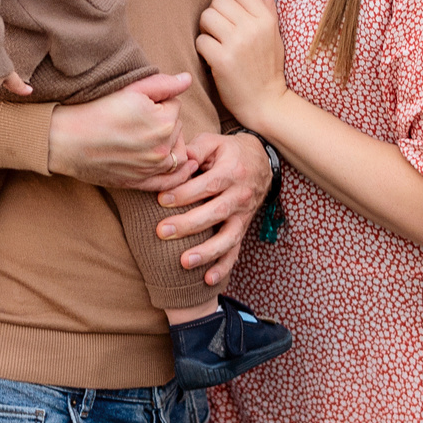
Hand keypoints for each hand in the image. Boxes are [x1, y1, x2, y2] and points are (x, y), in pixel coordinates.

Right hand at [47, 73, 189, 186]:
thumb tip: (187, 79)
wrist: (64, 140)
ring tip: (146, 136)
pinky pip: (170, 180)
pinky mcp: (141, 183)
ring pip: (176, 151)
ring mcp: (152, 169)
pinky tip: (178, 164)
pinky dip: (177, 173)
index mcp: (163, 122)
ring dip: (169, 143)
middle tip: (136, 119)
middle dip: (164, 121)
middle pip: (176, 127)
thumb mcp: (128, 90)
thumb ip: (162, 84)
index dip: (157, 100)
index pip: (174, 104)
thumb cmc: (93, 110)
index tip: (137, 103)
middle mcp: (162, 148)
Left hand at [149, 130, 270, 287]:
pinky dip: (223, 267)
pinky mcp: (242, 229)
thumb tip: (177, 158)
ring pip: (228, 237)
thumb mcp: (214, 142)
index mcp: (232, 172)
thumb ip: (195, 149)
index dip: (185, 194)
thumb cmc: (229, 152)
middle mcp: (240, 196)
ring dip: (207, 252)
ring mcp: (243, 216)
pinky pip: (235, 251)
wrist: (261, 162)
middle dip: (188, 224)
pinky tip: (208, 280)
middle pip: (215, 213)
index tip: (161, 200)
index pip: (207, 185)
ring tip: (184, 262)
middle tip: (161, 231)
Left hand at [195, 0, 287, 127]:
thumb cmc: (268, 67)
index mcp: (266, 19)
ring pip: (206, 17)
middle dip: (215, 15)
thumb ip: (268, 7)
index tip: (231, 17)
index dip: (230, 1)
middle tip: (220, 32)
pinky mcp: (221, 60)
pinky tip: (213, 58)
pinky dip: (203, 49)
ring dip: (206, 30)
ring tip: (216, 43)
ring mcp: (237, 44)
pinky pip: (200, 40)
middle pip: (218, 1)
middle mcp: (252, 28)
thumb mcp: (274, 35)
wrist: (266, 102)